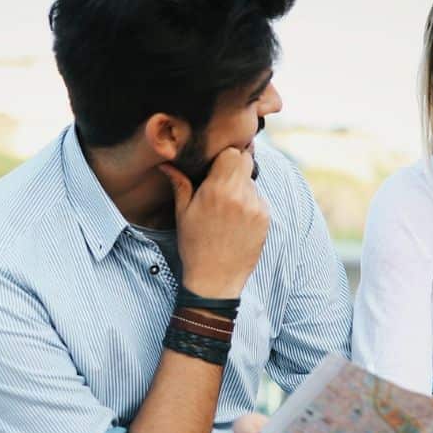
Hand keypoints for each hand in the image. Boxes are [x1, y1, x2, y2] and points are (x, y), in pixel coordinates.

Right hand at [160, 148, 268, 297]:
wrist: (215, 280)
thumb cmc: (195, 246)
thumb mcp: (183, 214)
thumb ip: (179, 184)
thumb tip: (166, 164)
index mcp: (217, 190)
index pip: (233, 152)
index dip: (225, 155)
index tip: (216, 166)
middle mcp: (240, 195)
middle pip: (246, 160)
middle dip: (235, 166)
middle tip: (222, 181)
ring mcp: (256, 207)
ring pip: (252, 181)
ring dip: (242, 186)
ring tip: (227, 208)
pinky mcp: (266, 218)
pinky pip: (259, 199)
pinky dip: (250, 203)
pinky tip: (237, 220)